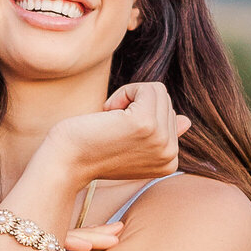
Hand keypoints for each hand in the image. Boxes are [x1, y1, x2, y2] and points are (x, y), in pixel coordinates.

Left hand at [43, 81, 189, 193]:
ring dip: (129, 98)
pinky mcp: (147, 124)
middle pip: (166, 102)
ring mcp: (161, 140)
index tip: (117, 136)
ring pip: (158, 92)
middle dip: (135, 105)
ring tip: (110, 122)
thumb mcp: (130, 144)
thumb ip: (160, 134)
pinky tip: (107, 113)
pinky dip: (124, 93)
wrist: (64, 162)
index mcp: (169, 162)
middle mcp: (170, 155)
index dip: (140, 115)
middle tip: (110, 128)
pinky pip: (148, 88)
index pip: (169, 115)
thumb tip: (186, 121)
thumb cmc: (90, 151)